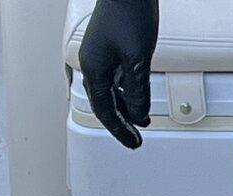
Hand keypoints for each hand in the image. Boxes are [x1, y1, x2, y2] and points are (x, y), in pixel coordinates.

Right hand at [78, 0, 157, 148]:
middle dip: (121, 123)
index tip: (132, 143)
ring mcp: (100, 55)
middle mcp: (93, 64)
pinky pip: (115, 78)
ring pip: (110, 91)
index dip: (120, 130)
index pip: (105, 111)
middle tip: (134, 139)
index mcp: (94, 70)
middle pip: (105, 104)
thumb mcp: (138, 60)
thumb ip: (138, 92)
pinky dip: (126, 91)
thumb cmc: (129, 14)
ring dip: (125, 107)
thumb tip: (139, 116)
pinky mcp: (109, 48)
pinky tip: (136, 96)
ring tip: (139, 120)